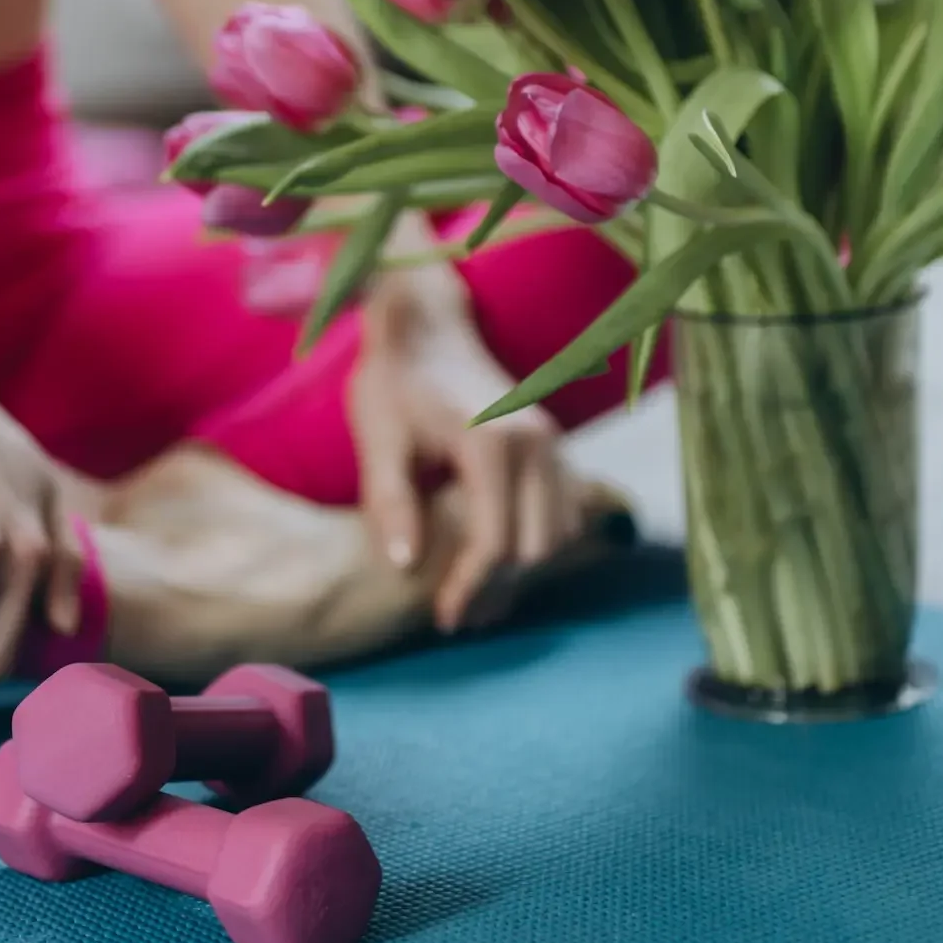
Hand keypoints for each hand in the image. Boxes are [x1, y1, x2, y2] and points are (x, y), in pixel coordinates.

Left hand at [347, 266, 586, 631]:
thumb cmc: (395, 381)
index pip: (496, 543)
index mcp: (493, 444)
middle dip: (499, 589)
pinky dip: (539, 542)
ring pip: (559, 533)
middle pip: (537, 547)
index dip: (470, 589)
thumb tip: (406, 567)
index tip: (444, 617)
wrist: (426, 325)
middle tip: (459, 614)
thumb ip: (391, 502)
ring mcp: (553, 442)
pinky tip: (499, 557)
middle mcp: (537, 444)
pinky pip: (564, 510)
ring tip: (477, 594)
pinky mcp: (553, 444)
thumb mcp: (378, 439)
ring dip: (524, 571)